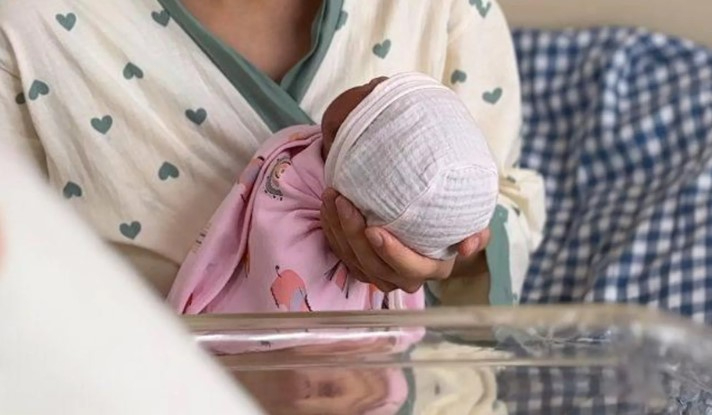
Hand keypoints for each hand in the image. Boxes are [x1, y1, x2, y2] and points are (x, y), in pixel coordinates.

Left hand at [320, 189, 489, 293]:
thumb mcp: (469, 217)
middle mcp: (404, 276)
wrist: (422, 203)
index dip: (392, 253)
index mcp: (432, 267)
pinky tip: (328, 207)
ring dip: (338, 229)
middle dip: (354, 235)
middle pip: (374, 265)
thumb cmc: (446, 210)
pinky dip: (331, 230)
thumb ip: (476, 231)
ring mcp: (380, 272)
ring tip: (332, 196)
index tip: (374, 230)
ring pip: (353, 259)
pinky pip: (340, 253)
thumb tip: (468, 248)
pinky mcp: (360, 264)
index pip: (410, 268)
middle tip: (344, 202)